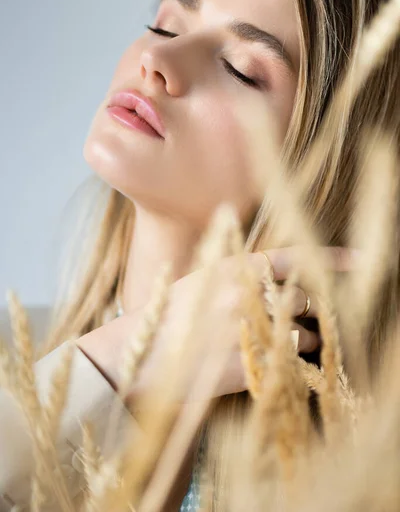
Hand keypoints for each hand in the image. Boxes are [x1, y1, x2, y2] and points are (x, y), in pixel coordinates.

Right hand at [77, 246, 355, 399]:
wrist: (140, 356)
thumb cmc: (170, 317)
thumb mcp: (202, 279)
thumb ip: (240, 277)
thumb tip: (278, 281)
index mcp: (234, 268)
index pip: (293, 258)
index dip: (330, 259)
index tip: (363, 261)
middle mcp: (246, 294)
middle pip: (304, 299)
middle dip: (305, 313)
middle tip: (294, 324)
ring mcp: (249, 330)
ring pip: (305, 335)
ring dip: (303, 342)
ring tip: (280, 348)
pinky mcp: (250, 366)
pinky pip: (292, 365)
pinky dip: (291, 367)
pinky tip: (271, 366)